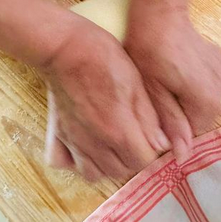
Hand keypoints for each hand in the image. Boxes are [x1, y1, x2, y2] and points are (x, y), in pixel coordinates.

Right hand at [42, 27, 169, 180]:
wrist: (66, 48)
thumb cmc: (105, 60)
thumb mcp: (138, 84)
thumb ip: (149, 119)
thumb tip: (161, 144)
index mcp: (119, 130)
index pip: (143, 161)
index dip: (153, 150)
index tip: (153, 137)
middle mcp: (95, 143)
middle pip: (122, 170)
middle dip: (134, 158)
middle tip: (138, 138)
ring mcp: (74, 141)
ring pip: (96, 173)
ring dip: (110, 164)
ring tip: (117, 145)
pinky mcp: (59, 135)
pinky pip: (67, 164)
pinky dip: (80, 163)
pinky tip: (90, 147)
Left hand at [124, 3, 220, 161]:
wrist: (161, 14)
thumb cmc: (150, 52)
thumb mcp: (154, 93)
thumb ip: (171, 124)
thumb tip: (181, 155)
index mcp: (207, 101)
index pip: (192, 134)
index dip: (171, 129)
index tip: (153, 114)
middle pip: (201, 118)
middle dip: (180, 115)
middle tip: (157, 96)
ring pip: (206, 104)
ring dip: (188, 101)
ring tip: (166, 84)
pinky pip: (210, 88)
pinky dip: (195, 88)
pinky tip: (178, 74)